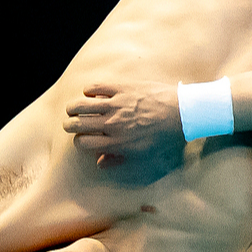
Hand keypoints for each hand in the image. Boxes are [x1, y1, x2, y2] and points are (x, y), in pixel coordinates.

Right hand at [64, 81, 181, 167]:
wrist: (181, 112)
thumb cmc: (164, 137)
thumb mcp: (143, 155)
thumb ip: (118, 159)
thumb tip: (99, 163)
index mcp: (117, 142)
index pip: (83, 143)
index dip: (78, 141)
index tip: (81, 139)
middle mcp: (112, 124)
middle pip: (77, 124)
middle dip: (69, 125)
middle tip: (70, 123)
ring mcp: (116, 105)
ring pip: (81, 105)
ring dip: (73, 107)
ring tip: (73, 108)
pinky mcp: (122, 88)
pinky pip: (95, 87)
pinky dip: (88, 90)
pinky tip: (90, 94)